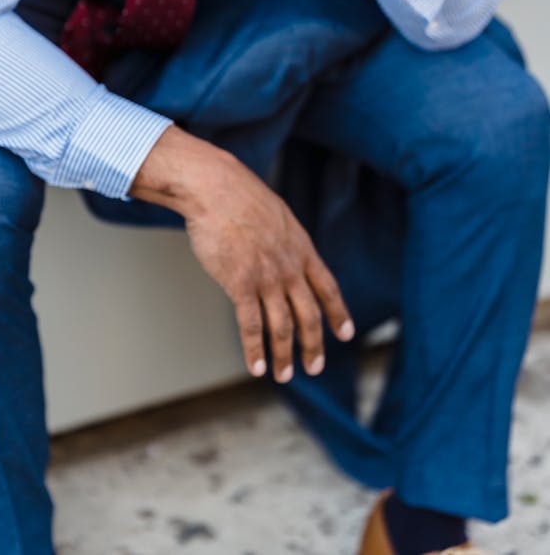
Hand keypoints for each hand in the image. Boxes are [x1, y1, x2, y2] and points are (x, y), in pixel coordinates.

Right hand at [130, 126, 354, 382]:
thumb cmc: (239, 196)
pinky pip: (251, 325)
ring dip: (285, 355)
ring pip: (283, 326)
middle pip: (309, 314)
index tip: (345, 333)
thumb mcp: (276, 214)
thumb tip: (281, 251)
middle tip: (315, 366)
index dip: (338, 313)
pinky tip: (257, 366)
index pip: (328, 287)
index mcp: (301, 248)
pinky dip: (255, 349)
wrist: (216, 188)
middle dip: (313, 345)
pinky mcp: (240, 284)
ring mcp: (267, 277)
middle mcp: (290, 267)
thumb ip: (283, 239)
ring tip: (284, 375)